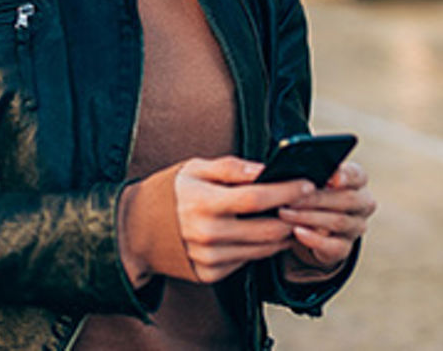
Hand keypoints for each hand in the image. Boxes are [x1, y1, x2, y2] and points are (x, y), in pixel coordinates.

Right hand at [172, 156, 314, 283]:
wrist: (135, 230)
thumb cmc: (168, 193)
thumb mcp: (193, 169)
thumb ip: (231, 168)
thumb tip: (265, 168)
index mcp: (203, 203)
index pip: (256, 198)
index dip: (286, 191)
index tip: (306, 183)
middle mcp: (208, 235)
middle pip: (268, 229)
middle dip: (294, 216)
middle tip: (307, 203)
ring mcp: (210, 258)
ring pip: (263, 250)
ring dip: (283, 234)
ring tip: (292, 217)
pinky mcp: (210, 274)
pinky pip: (247, 261)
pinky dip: (261, 247)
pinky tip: (265, 233)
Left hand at [276, 162, 375, 278]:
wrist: (315, 226)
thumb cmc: (314, 193)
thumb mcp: (313, 180)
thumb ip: (311, 175)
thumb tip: (295, 175)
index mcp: (357, 181)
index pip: (357, 175)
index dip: (346, 175)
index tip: (332, 178)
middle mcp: (362, 204)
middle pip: (346, 199)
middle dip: (316, 198)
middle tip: (290, 198)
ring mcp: (356, 227)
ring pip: (338, 221)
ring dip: (308, 217)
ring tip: (285, 213)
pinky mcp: (345, 247)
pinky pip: (333, 245)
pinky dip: (314, 239)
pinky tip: (297, 232)